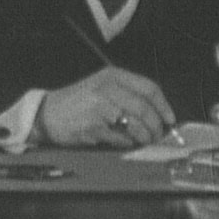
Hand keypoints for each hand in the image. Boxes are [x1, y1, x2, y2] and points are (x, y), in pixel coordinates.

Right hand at [37, 67, 174, 147]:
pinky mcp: (93, 126)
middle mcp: (107, 88)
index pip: (148, 88)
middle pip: (144, 108)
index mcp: (112, 75)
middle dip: (155, 125)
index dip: (163, 105)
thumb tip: (157, 113)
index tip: (170, 119)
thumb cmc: (79, 102)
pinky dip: (127, 143)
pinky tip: (125, 143)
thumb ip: (127, 94)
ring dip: (144, 137)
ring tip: (144, 141)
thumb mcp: (102, 87)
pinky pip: (120, 138)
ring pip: (135, 124)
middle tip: (158, 135)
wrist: (48, 114)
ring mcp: (99, 107)